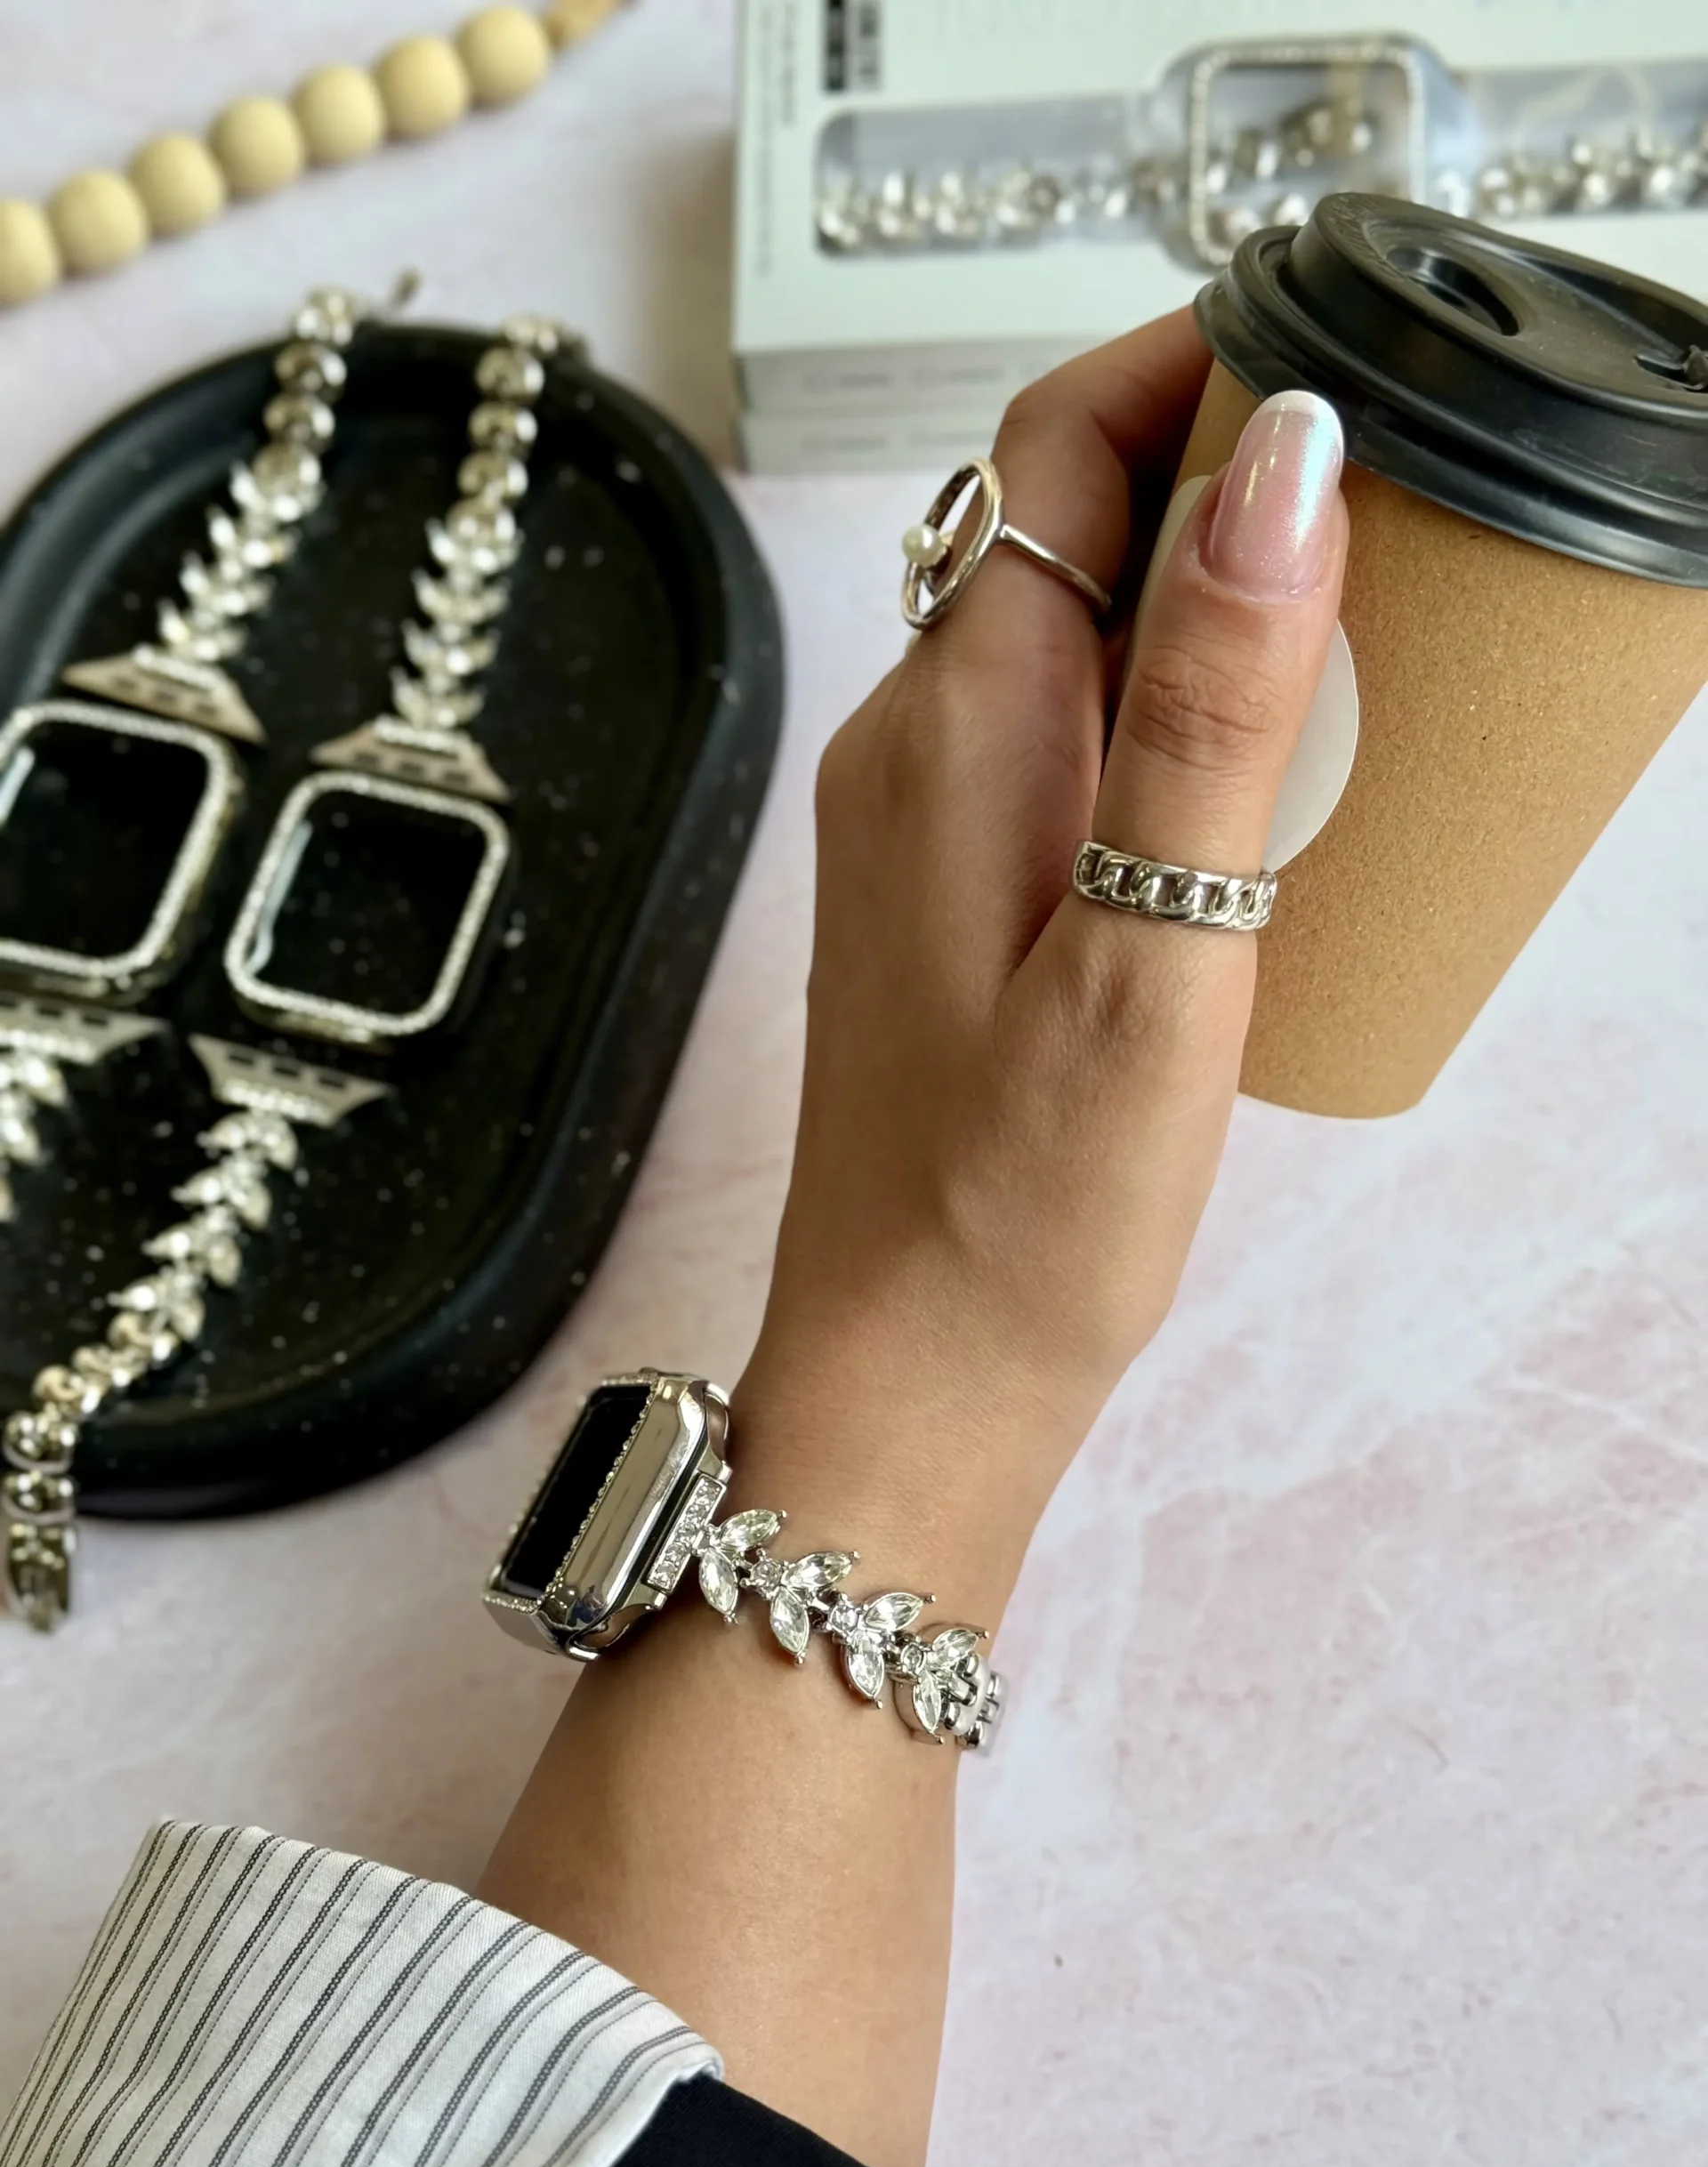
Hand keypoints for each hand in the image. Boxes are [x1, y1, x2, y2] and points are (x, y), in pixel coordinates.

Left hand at [482, 319, 1349, 2166]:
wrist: (909, 1386)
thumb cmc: (1020, 1216)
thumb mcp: (1152, 958)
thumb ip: (1211, 711)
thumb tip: (1289, 461)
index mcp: (950, 724)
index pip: (1054, 442)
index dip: (1194, 365)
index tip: (1344, 360)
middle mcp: (910, 741)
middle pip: (1063, 517)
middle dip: (1222, 473)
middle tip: (1393, 509)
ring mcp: (919, 815)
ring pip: (1068, 624)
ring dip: (1202, 593)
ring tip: (1359, 629)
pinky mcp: (948, 889)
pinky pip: (1062, 730)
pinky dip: (1165, 705)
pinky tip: (1263, 776)